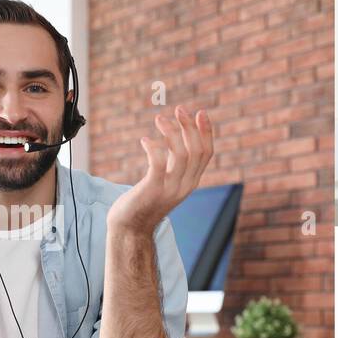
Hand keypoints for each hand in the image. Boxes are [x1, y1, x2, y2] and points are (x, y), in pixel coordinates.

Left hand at [108, 106, 214, 232]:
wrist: (130, 229)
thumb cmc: (144, 202)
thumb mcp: (165, 182)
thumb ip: (173, 165)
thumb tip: (173, 138)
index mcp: (190, 182)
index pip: (207, 153)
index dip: (206, 131)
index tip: (200, 112)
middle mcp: (184, 185)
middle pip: (196, 150)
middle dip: (190, 126)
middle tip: (179, 109)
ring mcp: (170, 188)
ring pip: (181, 155)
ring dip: (172, 133)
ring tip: (159, 119)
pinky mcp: (153, 189)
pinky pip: (159, 163)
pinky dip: (154, 147)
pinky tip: (144, 140)